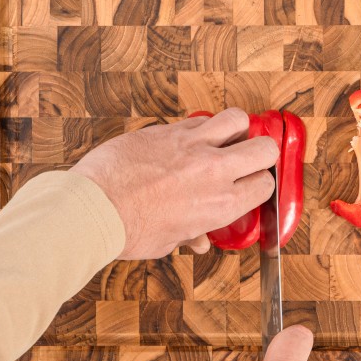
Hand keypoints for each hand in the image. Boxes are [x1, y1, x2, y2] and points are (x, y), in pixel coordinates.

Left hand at [71, 109, 277, 259]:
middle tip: (251, 157)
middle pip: (264, 148)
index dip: (260, 183)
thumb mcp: (167, 242)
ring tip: (227, 138)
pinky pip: (200, 119)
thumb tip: (197, 240)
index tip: (253, 183)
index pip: (264, 184)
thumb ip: (189, 235)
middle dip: (262, 152)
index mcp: (221, 205)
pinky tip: (193, 137)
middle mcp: (215, 172)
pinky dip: (203, 126)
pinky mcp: (169, 130)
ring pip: (237, 120)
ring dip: (237, 128)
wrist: (96, 207)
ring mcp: (194, 146)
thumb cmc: (127, 229)